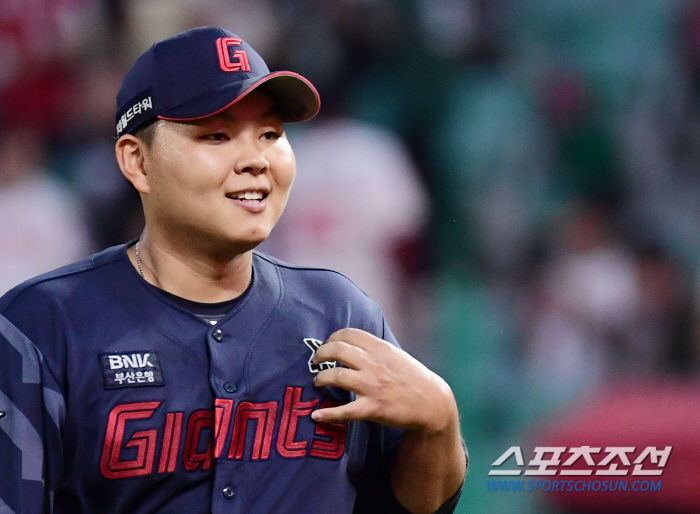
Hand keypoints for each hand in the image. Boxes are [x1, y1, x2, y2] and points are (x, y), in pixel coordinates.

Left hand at [310, 328, 457, 434]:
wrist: (432, 403)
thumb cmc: (412, 378)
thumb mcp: (396, 354)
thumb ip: (375, 348)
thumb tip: (351, 344)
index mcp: (380, 348)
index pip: (348, 334)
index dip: (332, 337)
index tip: (327, 345)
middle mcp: (374, 364)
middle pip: (337, 350)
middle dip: (320, 354)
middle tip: (315, 362)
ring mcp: (372, 385)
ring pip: (336, 376)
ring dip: (320, 379)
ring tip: (317, 382)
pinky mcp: (373, 408)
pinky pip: (345, 411)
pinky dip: (328, 414)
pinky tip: (317, 416)